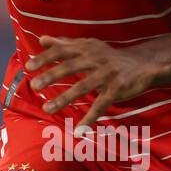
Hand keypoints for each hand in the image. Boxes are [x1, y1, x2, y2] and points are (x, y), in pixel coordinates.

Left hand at [26, 36, 160, 129]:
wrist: (142, 63)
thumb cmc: (108, 56)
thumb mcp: (88, 46)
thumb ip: (64, 44)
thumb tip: (42, 39)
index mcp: (86, 48)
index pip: (62, 50)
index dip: (45, 57)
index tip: (28, 66)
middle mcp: (96, 59)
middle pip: (70, 66)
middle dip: (51, 76)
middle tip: (34, 86)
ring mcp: (107, 74)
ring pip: (83, 86)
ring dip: (64, 98)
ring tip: (47, 108)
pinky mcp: (117, 89)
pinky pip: (101, 105)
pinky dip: (90, 119)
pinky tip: (78, 131)